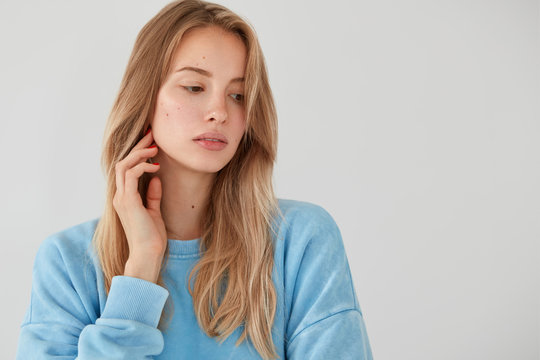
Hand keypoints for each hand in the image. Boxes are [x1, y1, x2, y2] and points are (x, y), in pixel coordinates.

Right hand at [113, 128, 165, 282]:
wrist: (148, 254)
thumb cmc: (151, 237)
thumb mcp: (153, 212)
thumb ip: (152, 195)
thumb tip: (156, 178)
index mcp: (124, 198)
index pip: (126, 169)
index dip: (137, 154)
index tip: (151, 143)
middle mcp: (119, 196)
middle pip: (123, 162)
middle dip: (137, 147)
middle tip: (151, 135)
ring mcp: (121, 198)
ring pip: (124, 165)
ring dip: (139, 153)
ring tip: (154, 147)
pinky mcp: (128, 201)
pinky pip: (130, 175)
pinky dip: (142, 166)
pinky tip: (155, 166)